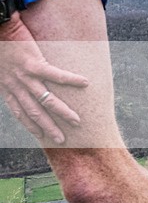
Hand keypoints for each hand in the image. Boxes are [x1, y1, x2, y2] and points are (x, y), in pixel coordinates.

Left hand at [0, 14, 87, 143]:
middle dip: (48, 127)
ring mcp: (24, 75)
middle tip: (61, 139)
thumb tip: (15, 77)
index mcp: (5, 85)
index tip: (41, 135)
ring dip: (61, 112)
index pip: (19, 111)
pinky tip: (85, 83)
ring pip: (46, 100)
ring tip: (76, 121)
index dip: (30, 125)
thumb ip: (5, 72)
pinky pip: (55, 75)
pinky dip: (70, 80)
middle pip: (34, 112)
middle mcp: (14, 84)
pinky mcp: (33, 62)